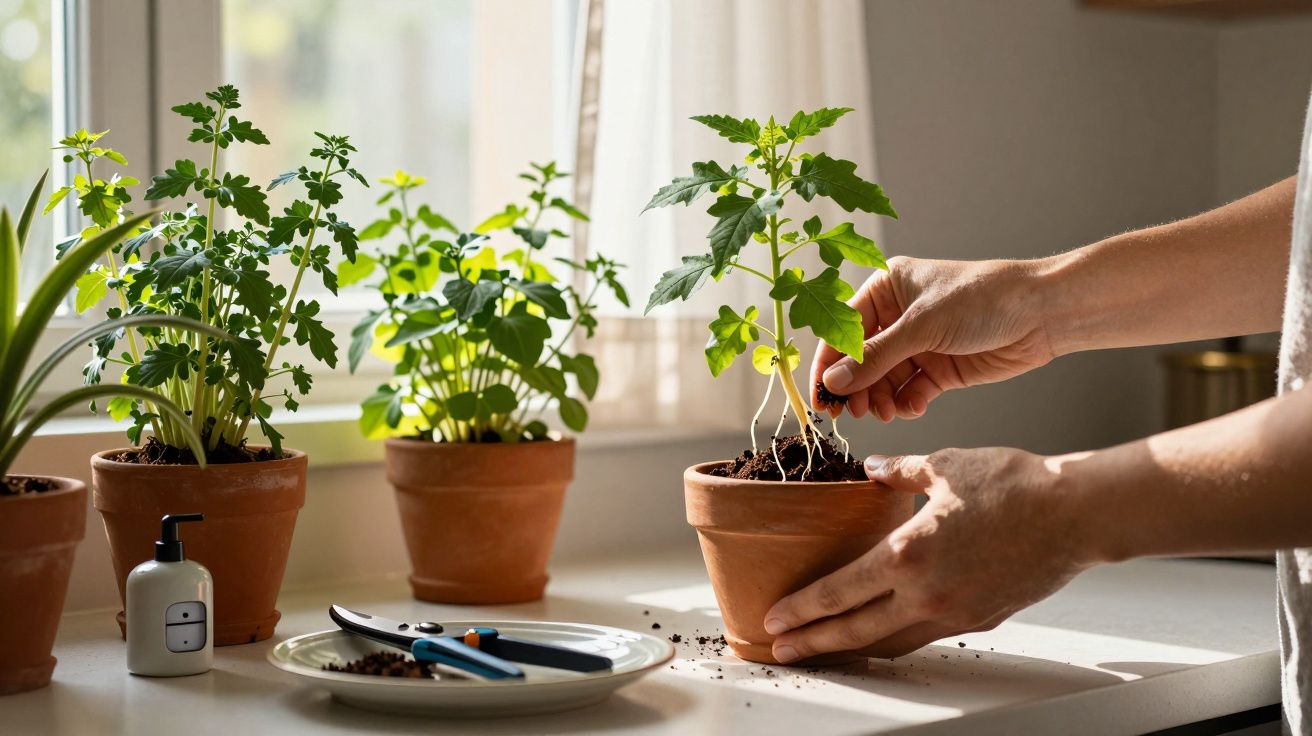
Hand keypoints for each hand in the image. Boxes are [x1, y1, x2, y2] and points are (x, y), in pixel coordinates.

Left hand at [762, 448, 1096, 661]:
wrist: (1075, 515)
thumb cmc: (1013, 485)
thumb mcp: (944, 465)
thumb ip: (899, 471)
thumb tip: (873, 469)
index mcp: (907, 556)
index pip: (838, 592)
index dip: (802, 609)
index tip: (774, 618)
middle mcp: (925, 594)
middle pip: (854, 630)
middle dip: (813, 642)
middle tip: (781, 649)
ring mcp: (954, 613)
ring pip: (890, 641)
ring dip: (852, 647)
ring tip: (824, 648)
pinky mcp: (980, 618)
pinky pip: (926, 635)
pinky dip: (896, 638)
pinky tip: (884, 633)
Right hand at [812, 257, 1056, 420]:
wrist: (1043, 314)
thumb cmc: (984, 298)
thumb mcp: (923, 325)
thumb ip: (876, 357)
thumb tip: (833, 382)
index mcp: (887, 287)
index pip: (845, 329)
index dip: (829, 363)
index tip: (820, 395)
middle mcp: (899, 315)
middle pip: (861, 359)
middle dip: (856, 387)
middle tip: (851, 414)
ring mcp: (919, 344)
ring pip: (883, 380)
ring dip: (880, 399)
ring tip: (885, 413)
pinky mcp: (940, 368)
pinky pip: (910, 391)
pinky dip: (907, 403)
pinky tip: (912, 408)